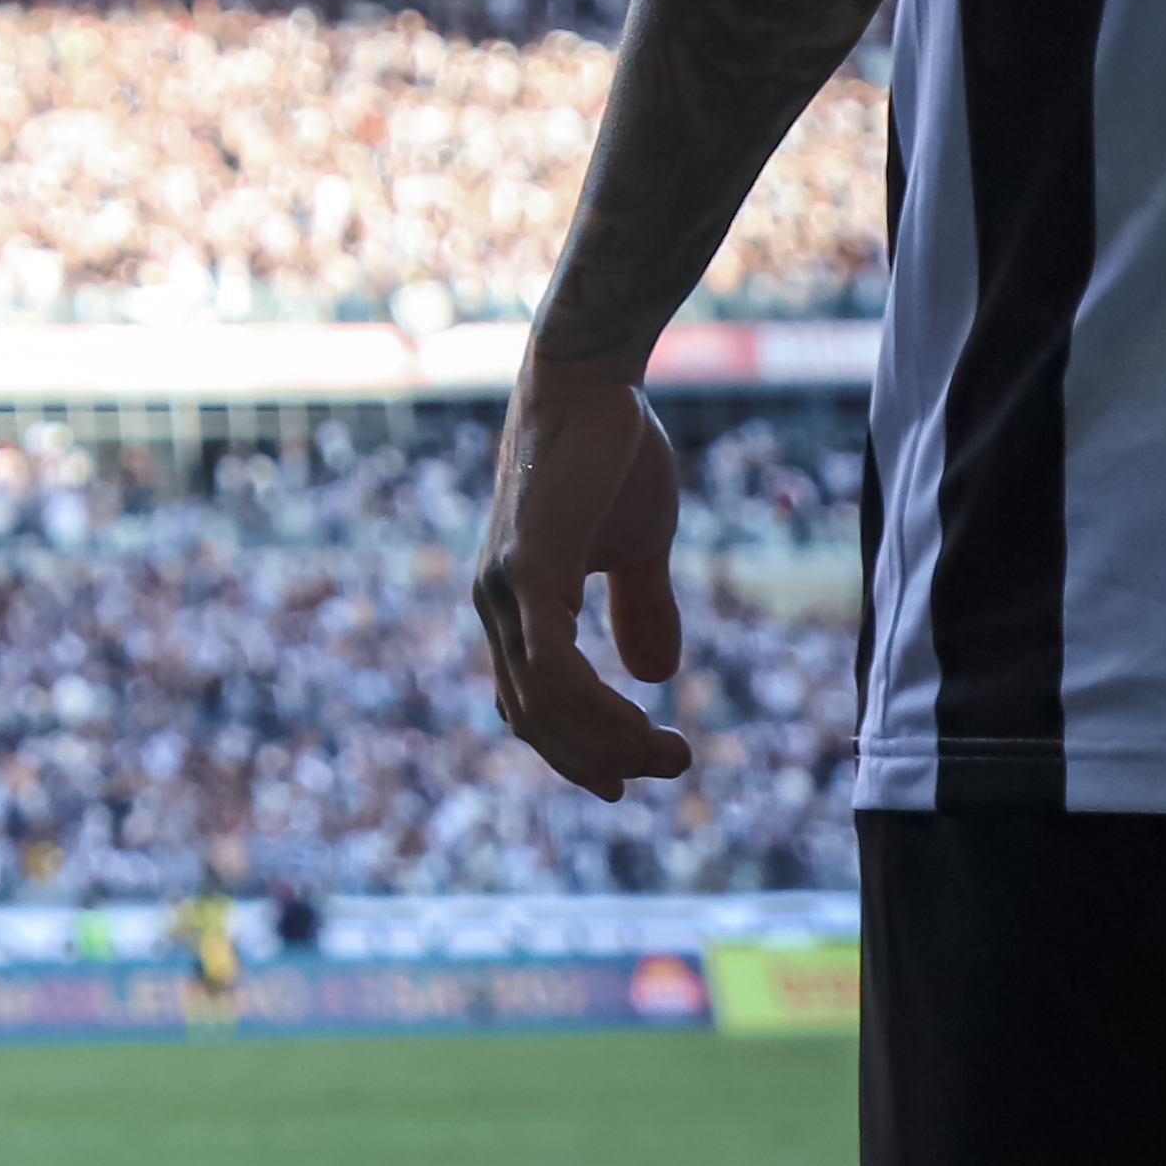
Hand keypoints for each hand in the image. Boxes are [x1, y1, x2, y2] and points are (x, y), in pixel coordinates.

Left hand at [469, 360, 694, 798]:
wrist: (593, 383)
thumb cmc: (614, 454)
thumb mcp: (636, 548)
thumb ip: (641, 608)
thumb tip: (656, 677)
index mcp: (514, 603)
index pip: (531, 702)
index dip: (574, 749)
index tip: (628, 781)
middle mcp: (495, 603)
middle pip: (533, 716)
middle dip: (599, 758)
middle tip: (668, 769)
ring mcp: (503, 588)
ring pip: (542, 702)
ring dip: (608, 743)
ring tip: (670, 754)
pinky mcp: (526, 569)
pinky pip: (551, 666)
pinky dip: (593, 707)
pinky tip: (641, 720)